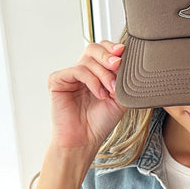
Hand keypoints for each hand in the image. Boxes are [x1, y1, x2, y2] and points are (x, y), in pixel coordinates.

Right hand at [47, 40, 127, 160]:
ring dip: (104, 74)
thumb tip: (133, 61)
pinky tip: (100, 94)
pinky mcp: (57, 80)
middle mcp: (82, 70)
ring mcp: (69, 75)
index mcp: (96, 71)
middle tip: (118, 64)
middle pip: (93, 48)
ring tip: (110, 91)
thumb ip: (124, 80)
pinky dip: (92, 81)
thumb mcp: (120, 97)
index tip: (124, 52)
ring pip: (88, 60)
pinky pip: (77, 71)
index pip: (103, 49)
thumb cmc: (101, 121)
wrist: (85, 140)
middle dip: (108, 54)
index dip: (113, 48)